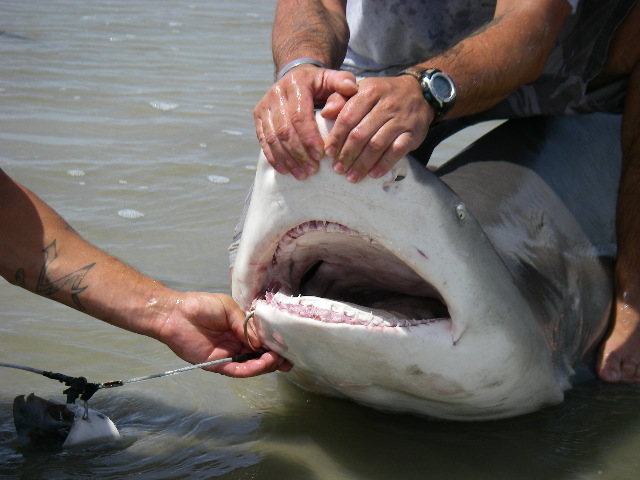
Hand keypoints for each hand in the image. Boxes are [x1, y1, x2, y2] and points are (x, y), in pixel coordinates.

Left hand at [152, 290, 291, 376]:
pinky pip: (237, 370)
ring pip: (252, 366)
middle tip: (287, 359)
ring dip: (266, 365)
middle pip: (260, 356)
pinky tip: (261, 364)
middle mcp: (236, 344)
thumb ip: (246, 325)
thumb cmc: (200, 306)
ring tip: (276, 360)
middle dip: (275, 358)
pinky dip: (251, 369)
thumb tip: (262, 342)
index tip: (289, 346)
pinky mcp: (217, 364)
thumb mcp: (229, 309)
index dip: (276, 344)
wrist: (175, 313)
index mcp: (240, 329)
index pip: (262, 340)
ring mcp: (228, 355)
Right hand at [254, 66, 357, 179]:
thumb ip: (343, 83)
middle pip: (284, 129)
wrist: (296, 79)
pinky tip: (285, 171)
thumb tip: (350, 90)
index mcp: (296, 83)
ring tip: (302, 175)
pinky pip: (263, 141)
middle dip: (299, 153)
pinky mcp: (258, 117)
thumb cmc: (321, 85)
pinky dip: (274, 158)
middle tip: (312, 170)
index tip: (320, 156)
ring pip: (272, 138)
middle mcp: (276, 93)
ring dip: (287, 159)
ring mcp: (264, 106)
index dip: (309, 138)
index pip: (300, 115)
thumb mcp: (333, 81)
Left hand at [323, 75, 433, 182]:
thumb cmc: (383, 95)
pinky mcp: (413, 133)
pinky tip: (373, 174)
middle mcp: (386, 105)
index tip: (329, 153)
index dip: (336, 137)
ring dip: (362, 164)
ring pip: (377, 145)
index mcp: (369, 92)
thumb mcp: (362, 89)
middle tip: (338, 169)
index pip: (348, 117)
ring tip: (352, 176)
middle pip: (360, 134)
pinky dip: (384, 164)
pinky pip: (397, 151)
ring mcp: (401, 120)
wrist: (419, 92)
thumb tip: (325, 114)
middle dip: (347, 155)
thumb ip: (341, 100)